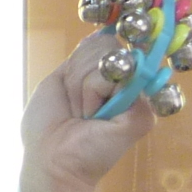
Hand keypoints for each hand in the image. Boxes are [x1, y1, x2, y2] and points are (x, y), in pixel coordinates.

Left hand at [16, 29, 157, 191]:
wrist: (51, 159)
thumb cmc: (48, 126)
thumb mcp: (58, 80)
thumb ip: (82, 57)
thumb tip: (105, 33)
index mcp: (107, 77)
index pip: (105, 40)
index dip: (92, 48)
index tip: (76, 70)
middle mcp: (127, 84)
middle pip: (107, 43)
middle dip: (78, 70)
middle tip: (75, 102)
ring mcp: (138, 98)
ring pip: (110, 57)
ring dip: (82, 85)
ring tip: (83, 112)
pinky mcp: (142, 112)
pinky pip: (115, 78)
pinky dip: (93, 95)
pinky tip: (94, 119)